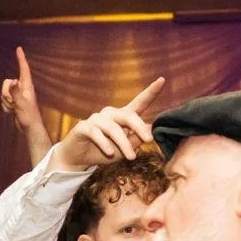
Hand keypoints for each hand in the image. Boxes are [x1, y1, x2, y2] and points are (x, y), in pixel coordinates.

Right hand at [0, 47, 52, 163]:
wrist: (30, 128)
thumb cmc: (29, 116)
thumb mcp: (21, 104)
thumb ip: (15, 92)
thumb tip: (13, 80)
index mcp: (27, 86)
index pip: (23, 68)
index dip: (21, 58)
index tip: (19, 48)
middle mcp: (22, 88)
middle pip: (7, 83)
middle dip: (6, 94)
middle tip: (13, 103)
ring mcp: (18, 95)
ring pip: (4, 93)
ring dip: (6, 102)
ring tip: (14, 109)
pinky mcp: (14, 102)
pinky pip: (4, 101)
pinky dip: (6, 107)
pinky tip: (13, 112)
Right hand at [50, 78, 164, 173]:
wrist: (78, 159)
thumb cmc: (104, 152)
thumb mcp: (123, 150)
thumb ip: (135, 141)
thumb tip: (149, 131)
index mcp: (122, 117)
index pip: (139, 103)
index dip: (150, 92)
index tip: (162, 80)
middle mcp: (110, 114)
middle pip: (128, 115)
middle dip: (139, 127)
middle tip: (149, 140)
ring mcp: (96, 120)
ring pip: (113, 128)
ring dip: (124, 143)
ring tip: (131, 158)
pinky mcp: (83, 127)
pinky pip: (96, 134)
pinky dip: (105, 144)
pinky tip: (109, 153)